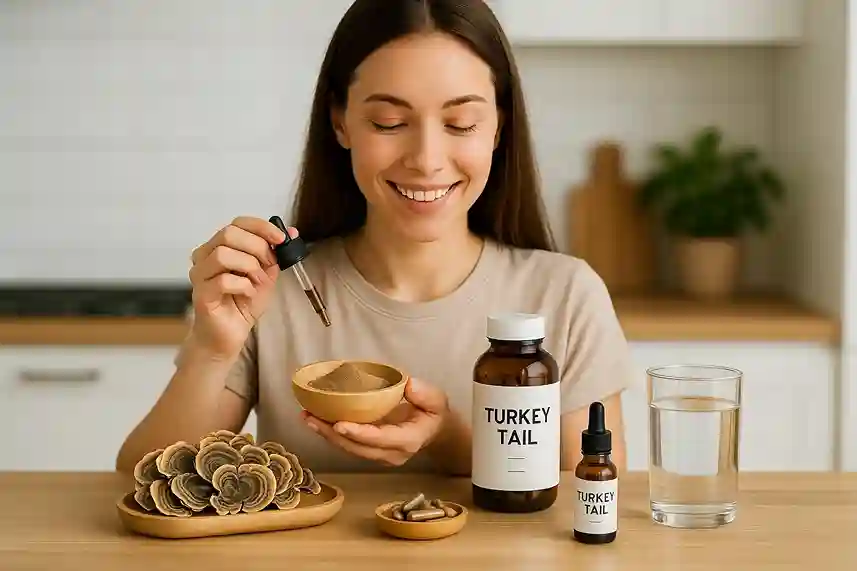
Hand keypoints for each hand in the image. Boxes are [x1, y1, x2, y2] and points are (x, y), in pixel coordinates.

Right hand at [188, 216, 294, 358]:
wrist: (229, 336)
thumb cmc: (243, 304)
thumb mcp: (266, 275)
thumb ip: (275, 255)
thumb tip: (292, 232)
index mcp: (219, 246)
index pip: (238, 223)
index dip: (261, 227)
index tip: (281, 239)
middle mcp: (205, 256)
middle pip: (228, 234)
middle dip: (257, 247)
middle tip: (269, 264)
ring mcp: (200, 275)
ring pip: (223, 254)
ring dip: (249, 266)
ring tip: (258, 281)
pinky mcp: (201, 295)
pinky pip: (223, 281)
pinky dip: (243, 286)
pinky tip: (248, 294)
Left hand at [301, 377, 448, 466]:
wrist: (435, 431)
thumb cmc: (434, 413)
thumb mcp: (437, 400)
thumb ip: (426, 394)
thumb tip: (408, 384)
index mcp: (407, 441)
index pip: (380, 439)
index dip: (359, 433)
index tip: (339, 423)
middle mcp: (391, 453)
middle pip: (357, 447)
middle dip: (331, 434)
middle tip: (310, 417)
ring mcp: (379, 455)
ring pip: (349, 448)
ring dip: (326, 434)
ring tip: (307, 417)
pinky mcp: (370, 451)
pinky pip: (348, 445)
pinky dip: (331, 434)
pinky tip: (316, 421)